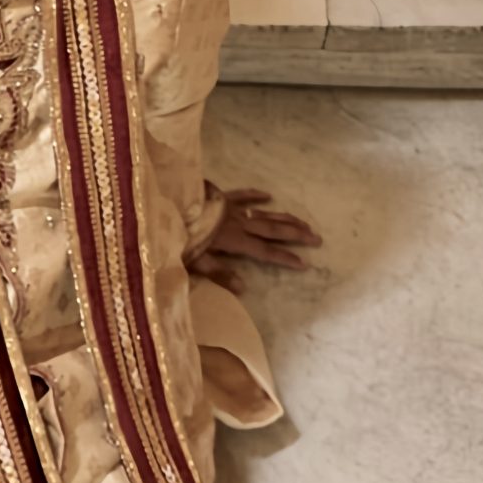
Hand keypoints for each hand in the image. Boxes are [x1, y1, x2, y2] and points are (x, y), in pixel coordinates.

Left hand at [188, 185, 322, 295]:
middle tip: (317, 238)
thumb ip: (219, 273)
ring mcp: (231, 208)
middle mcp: (238, 223)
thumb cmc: (177, 238)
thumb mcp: (195, 262)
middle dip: (296, 235)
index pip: (264, 251)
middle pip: (272, 230)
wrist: (165, 206)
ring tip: (304, 223)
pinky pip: (242, 195)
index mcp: (233, 240)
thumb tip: (243, 288)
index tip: (304, 263)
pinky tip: (268, 195)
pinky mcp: (220, 197)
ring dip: (285, 218)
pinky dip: (256, 196)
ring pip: (264, 213)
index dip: (285, 258)